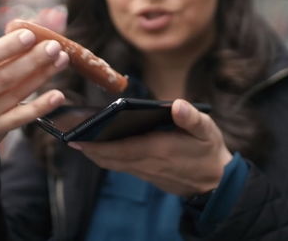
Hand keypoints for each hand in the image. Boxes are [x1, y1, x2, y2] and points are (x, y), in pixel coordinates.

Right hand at [0, 28, 68, 177]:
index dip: (6, 47)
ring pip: (15, 94)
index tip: (29, 35)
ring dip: (42, 76)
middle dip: (32, 60)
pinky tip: (57, 95)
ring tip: (60, 61)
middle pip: (2, 77)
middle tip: (53, 46)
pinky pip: (21, 118)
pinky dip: (41, 106)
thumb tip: (29, 33)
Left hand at [70, 99, 232, 196]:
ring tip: (81, 140)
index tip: (77, 138)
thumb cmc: (210, 150)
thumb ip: (191, 118)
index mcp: (159, 150)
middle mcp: (148, 164)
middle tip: (70, 137)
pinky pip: (123, 167)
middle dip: (90, 149)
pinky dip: (109, 158)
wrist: (217, 182)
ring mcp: (148, 172)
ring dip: (97, 155)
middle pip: (111, 159)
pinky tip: (103, 147)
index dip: (96, 146)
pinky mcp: (149, 176)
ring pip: (115, 164)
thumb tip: (177, 105)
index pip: (120, 149)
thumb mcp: (207, 130)